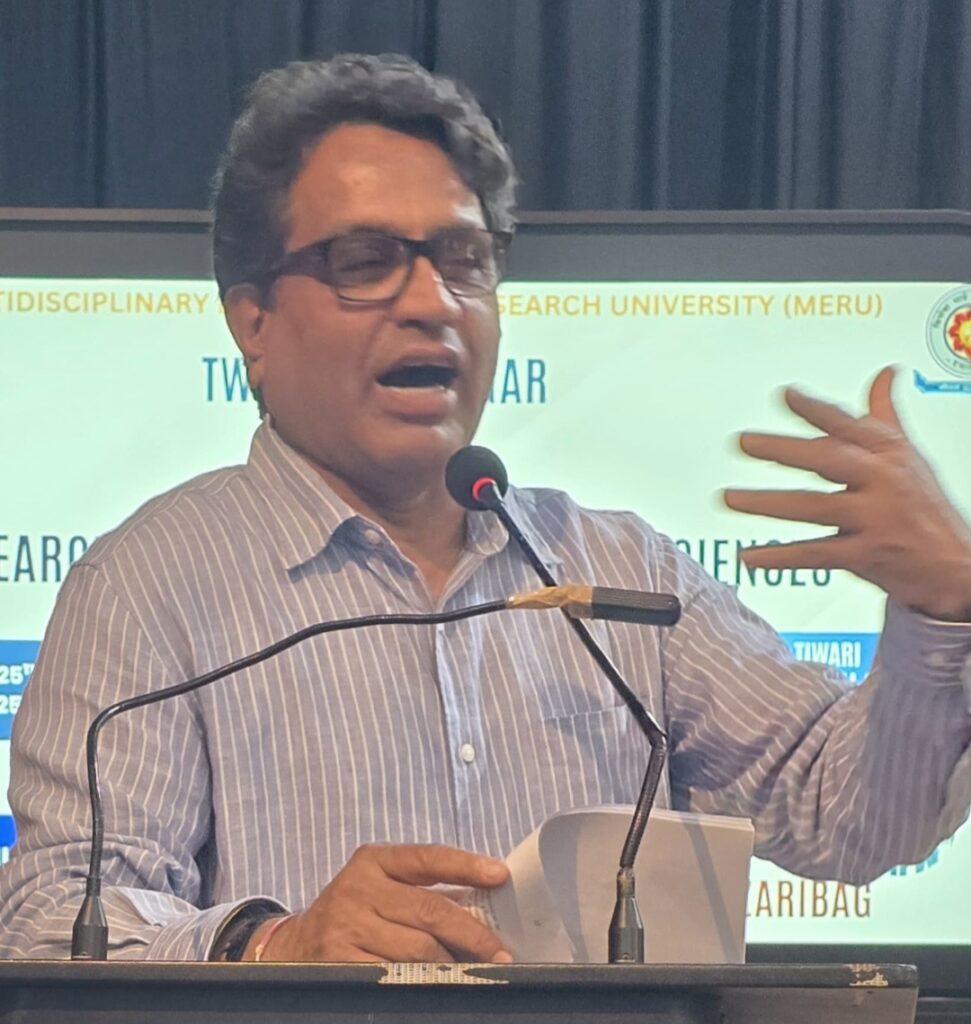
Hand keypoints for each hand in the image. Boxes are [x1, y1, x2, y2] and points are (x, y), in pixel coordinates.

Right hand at [244, 842, 511, 962]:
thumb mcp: (380, 888)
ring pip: (419, 949)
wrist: (292, 948)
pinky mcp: (341, 962)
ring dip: (453, 964)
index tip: (500, 875)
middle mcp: (360, 888)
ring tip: (476, 972)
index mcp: (374, 861)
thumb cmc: (354, 914)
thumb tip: (483, 902)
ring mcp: (348, 925)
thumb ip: (423, 890)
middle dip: (473, 934)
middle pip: (431, 910)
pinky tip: (440, 985)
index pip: (428, 858)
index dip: (467, 864)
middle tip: (501, 953)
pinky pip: (396, 976)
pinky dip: (424, 983)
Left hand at [723, 366, 970, 620]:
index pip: (848, 425)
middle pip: (828, 460)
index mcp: (888, 453)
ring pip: (814, 508)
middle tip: (743, 441)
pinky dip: (780, 557)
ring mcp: (874, 519)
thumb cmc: (923, 505)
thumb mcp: (908, 455)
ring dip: (767, 503)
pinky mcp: (866, 555)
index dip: (816, 410)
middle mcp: (882, 482)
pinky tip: (749, 555)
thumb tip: (886, 373)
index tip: (785, 394)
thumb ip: (885, 415)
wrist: (955, 565)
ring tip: (729, 498)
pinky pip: (816, 554)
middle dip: (784, 450)